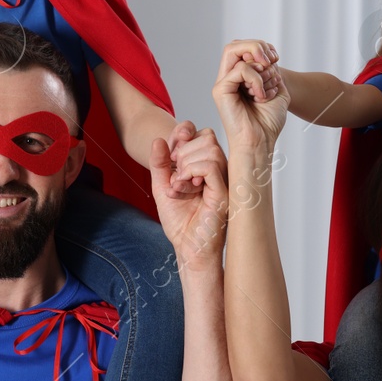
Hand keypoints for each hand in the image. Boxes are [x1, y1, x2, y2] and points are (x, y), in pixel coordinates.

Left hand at [149, 135, 227, 274]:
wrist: (188, 247)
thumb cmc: (180, 222)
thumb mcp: (162, 186)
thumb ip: (160, 163)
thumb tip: (158, 140)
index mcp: (207, 166)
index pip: (201, 133)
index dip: (183, 135)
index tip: (171, 155)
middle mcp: (219, 170)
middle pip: (206, 136)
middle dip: (183, 150)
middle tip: (174, 175)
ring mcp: (224, 179)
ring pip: (210, 148)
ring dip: (186, 164)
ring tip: (179, 186)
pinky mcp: (223, 191)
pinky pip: (210, 165)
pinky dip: (191, 171)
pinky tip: (185, 187)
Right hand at [213, 40, 288, 148]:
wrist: (260, 143)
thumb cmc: (268, 122)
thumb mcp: (277, 89)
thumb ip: (271, 70)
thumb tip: (265, 58)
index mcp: (240, 78)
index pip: (244, 48)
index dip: (262, 46)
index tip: (276, 59)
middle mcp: (229, 78)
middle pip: (235, 44)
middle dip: (258, 46)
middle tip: (272, 61)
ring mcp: (223, 83)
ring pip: (234, 51)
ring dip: (259, 65)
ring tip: (267, 87)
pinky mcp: (220, 89)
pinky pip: (240, 69)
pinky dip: (256, 79)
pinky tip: (261, 96)